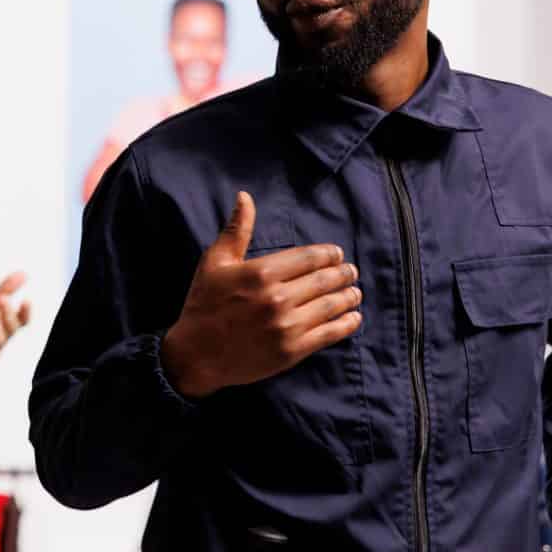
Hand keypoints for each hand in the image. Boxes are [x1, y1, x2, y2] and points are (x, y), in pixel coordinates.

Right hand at [160, 191, 361, 398]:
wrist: (195, 355)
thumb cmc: (203, 305)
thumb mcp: (214, 262)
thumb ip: (237, 230)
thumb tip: (245, 197)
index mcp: (261, 272)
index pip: (309, 258)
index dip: (328, 254)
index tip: (337, 254)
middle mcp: (277, 298)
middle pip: (324, 280)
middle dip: (343, 274)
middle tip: (351, 272)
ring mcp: (286, 326)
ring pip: (330, 306)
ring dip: (348, 297)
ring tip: (355, 292)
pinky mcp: (291, 351)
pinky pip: (328, 334)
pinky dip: (346, 325)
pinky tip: (354, 318)